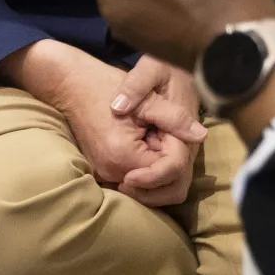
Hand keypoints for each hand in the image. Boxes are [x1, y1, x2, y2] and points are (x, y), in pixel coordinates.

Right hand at [0, 41, 206, 206]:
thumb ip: (175, 119)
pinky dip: (148, 168)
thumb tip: (201, 136)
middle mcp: (111, 173)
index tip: (168, 129)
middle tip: (163, 134)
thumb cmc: (108, 86)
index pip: (171, 171)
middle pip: (163, 187)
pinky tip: (144, 142)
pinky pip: (136, 183)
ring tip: (153, 136)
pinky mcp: (103, 172)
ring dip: (161, 166)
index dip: (179, 148)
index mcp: (123, 156)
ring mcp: (105, 175)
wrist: (72, 86)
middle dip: (172, 163)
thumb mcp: (148, 98)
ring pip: (151, 189)